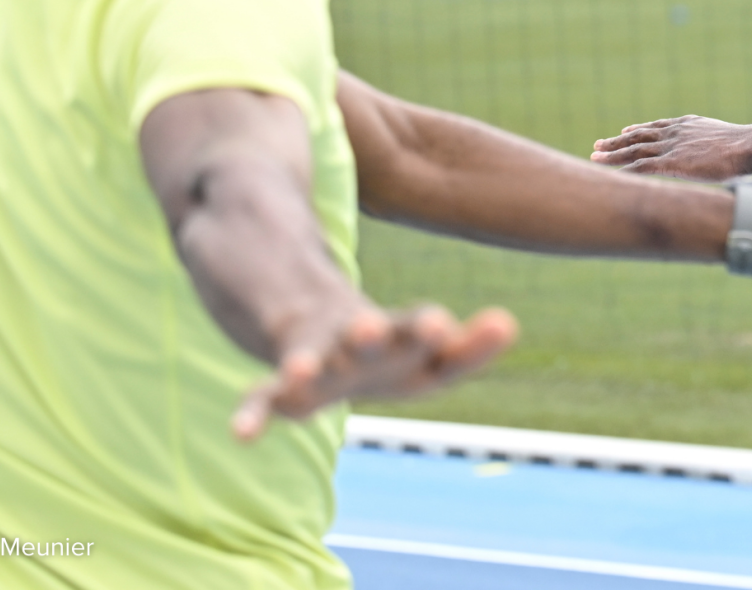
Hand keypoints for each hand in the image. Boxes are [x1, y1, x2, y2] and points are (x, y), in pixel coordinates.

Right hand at [233, 303, 517, 440]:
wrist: (310, 315)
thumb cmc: (386, 349)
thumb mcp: (423, 353)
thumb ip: (465, 350)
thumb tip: (510, 323)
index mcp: (399, 339)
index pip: (434, 341)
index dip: (466, 344)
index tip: (500, 325)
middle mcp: (357, 340)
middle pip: (374, 337)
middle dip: (383, 333)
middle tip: (398, 326)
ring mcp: (316, 354)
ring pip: (311, 355)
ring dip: (308, 362)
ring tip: (301, 373)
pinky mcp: (280, 381)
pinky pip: (262, 396)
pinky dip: (252, 414)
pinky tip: (241, 436)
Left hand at [590, 115, 751, 180]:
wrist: (748, 146)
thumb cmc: (744, 147)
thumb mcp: (723, 140)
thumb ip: (713, 145)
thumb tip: (720, 154)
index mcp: (685, 125)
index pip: (655, 126)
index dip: (637, 130)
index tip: (624, 131)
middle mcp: (673, 132)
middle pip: (638, 136)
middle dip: (616, 141)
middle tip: (598, 144)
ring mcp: (671, 147)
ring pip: (634, 150)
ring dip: (613, 154)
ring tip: (595, 157)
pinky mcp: (671, 163)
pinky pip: (641, 167)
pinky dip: (625, 172)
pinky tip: (613, 177)